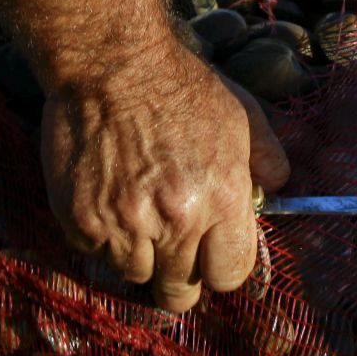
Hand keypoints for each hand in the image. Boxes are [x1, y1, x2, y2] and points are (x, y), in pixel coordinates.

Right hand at [41, 44, 289, 312]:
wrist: (109, 62)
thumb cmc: (179, 86)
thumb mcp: (241, 114)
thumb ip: (267, 158)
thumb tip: (276, 190)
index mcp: (222, 200)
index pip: (229, 276)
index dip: (219, 268)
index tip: (208, 257)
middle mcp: (176, 220)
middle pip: (178, 293)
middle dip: (178, 277)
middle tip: (169, 252)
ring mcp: (124, 224)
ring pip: (133, 274)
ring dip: (136, 253)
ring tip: (133, 215)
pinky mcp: (81, 219)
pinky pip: (94, 252)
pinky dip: (99, 235)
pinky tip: (104, 199)